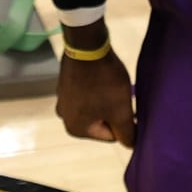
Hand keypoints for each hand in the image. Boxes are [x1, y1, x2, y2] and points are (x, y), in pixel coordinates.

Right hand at [55, 26, 135, 146]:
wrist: (87, 45)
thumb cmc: (104, 83)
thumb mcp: (121, 111)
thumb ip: (127, 134)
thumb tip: (130, 145)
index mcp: (76, 129)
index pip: (110, 135)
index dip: (123, 121)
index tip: (128, 106)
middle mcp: (64, 116)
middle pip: (100, 121)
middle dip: (113, 111)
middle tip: (121, 95)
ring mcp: (62, 98)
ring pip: (94, 106)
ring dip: (105, 99)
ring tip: (112, 84)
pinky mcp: (64, 82)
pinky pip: (86, 93)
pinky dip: (96, 88)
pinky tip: (102, 77)